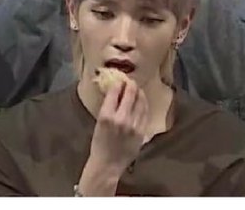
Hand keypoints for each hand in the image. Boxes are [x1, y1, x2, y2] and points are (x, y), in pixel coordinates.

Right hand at [78, 80, 148, 195]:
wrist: (107, 165)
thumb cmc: (100, 143)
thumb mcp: (99, 122)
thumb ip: (108, 106)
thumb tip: (115, 90)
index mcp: (106, 115)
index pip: (115, 91)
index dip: (118, 83)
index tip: (120, 80)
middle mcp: (121, 119)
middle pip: (130, 93)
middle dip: (131, 84)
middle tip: (130, 82)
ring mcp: (133, 126)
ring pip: (141, 101)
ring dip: (139, 92)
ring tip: (137, 89)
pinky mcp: (141, 132)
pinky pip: (145, 113)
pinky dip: (144, 105)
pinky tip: (142, 102)